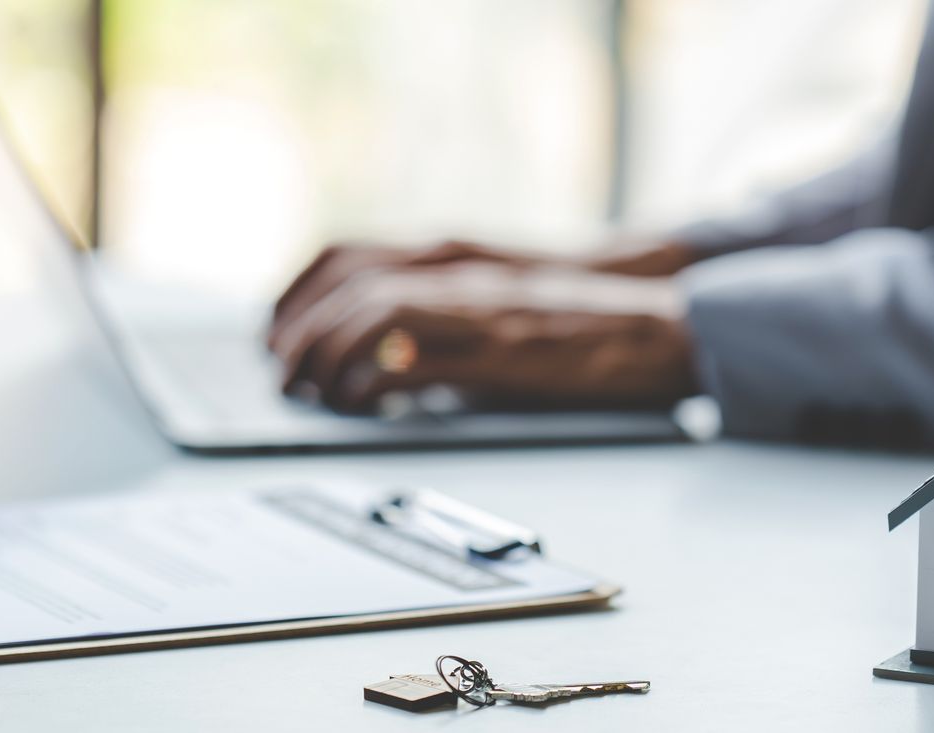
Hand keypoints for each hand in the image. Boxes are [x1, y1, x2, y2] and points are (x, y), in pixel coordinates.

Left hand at [271, 261, 697, 412]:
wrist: (659, 326)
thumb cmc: (584, 323)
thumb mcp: (500, 306)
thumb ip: (447, 320)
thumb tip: (389, 361)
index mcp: (454, 260)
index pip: (348, 258)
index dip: (298, 293)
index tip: (274, 330)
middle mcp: (458, 276)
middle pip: (350, 290)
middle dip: (302, 333)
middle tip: (282, 375)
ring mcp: (478, 314)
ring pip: (373, 318)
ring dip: (329, 357)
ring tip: (314, 394)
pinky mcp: (499, 355)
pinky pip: (417, 364)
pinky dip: (376, 384)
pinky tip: (364, 406)